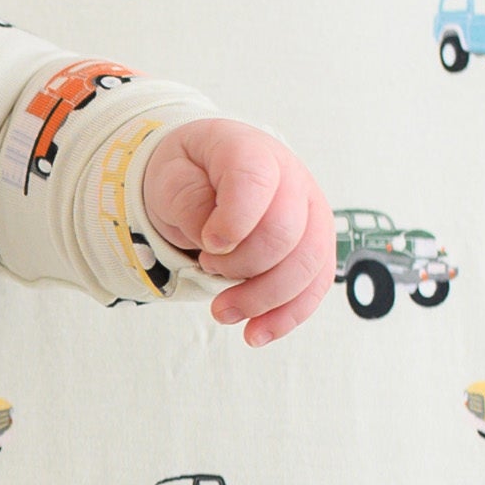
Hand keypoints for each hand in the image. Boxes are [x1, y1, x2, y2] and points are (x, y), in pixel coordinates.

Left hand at [141, 120, 332, 347]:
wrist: (206, 176)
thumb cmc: (189, 174)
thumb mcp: (169, 176)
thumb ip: (188, 200)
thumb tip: (216, 241)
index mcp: (251, 151)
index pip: (255, 180)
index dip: (233, 220)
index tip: (208, 244)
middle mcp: (292, 178)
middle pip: (286, 233)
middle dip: (242, 266)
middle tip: (206, 267)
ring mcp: (310, 212)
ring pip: (307, 266)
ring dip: (262, 299)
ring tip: (222, 311)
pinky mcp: (314, 246)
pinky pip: (315, 286)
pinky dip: (286, 316)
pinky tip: (255, 333)